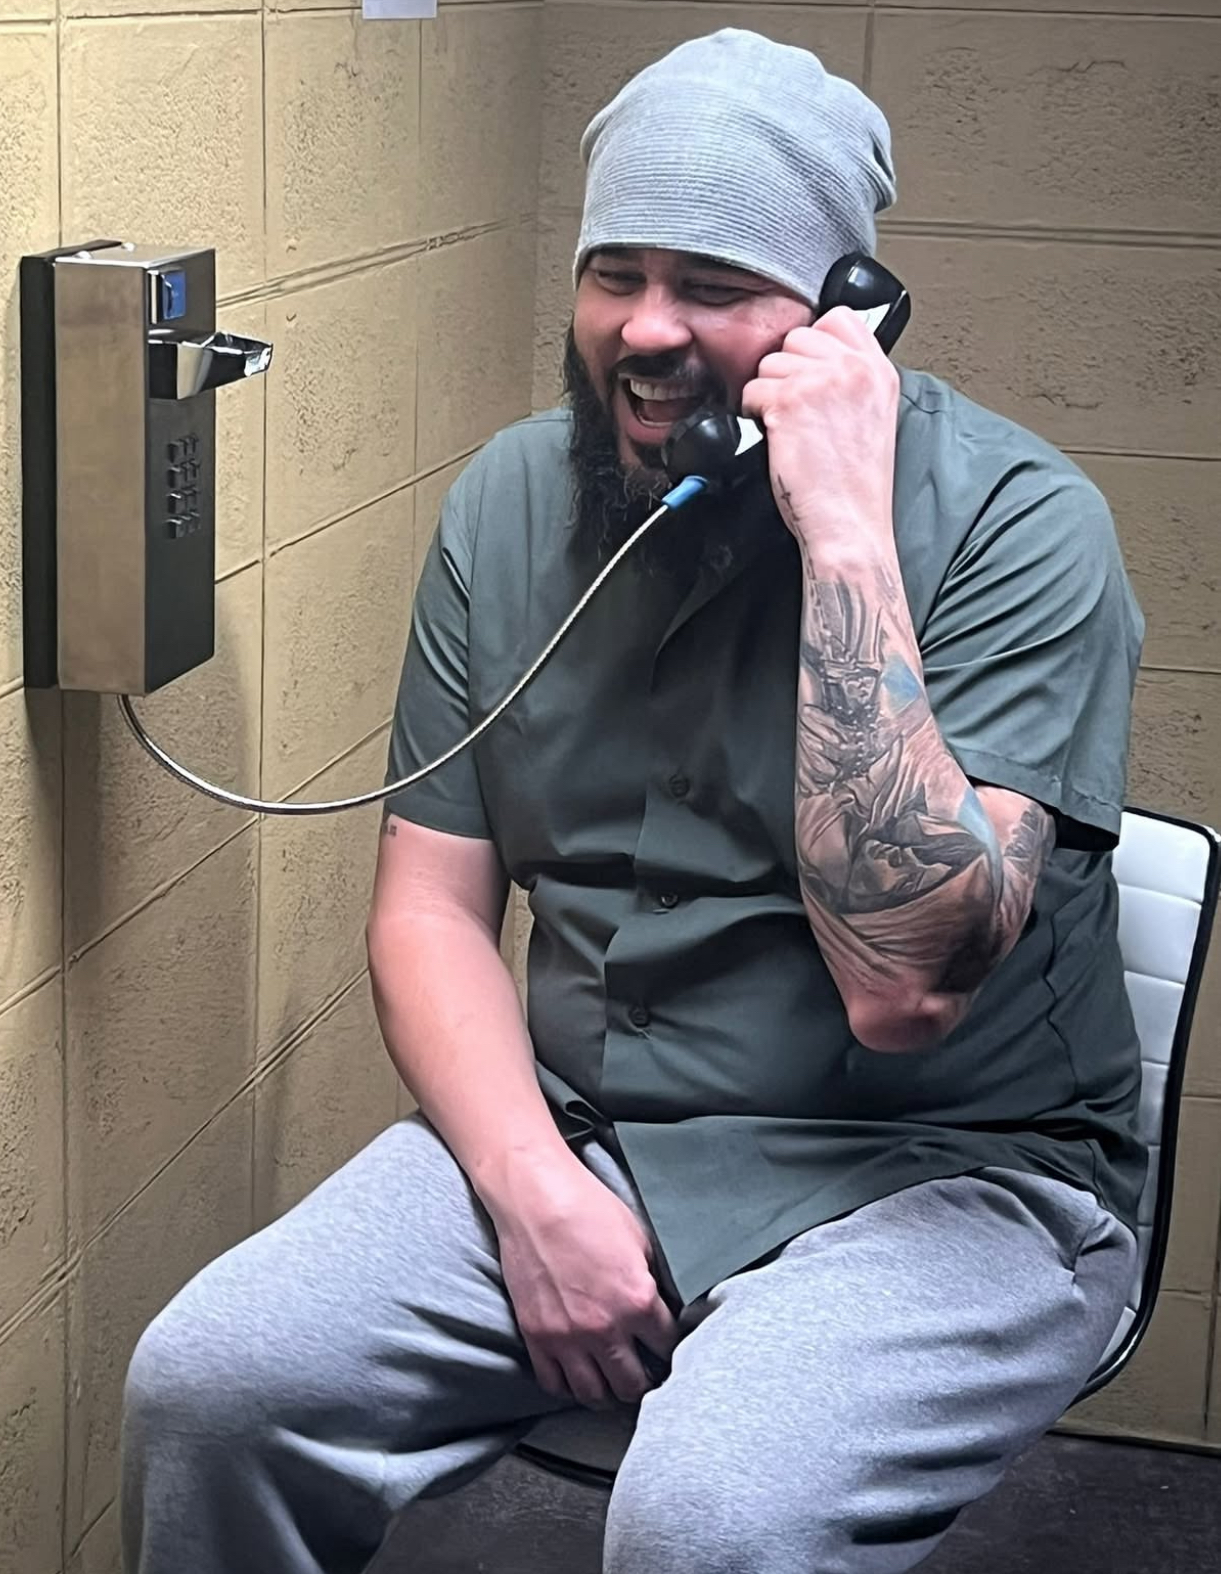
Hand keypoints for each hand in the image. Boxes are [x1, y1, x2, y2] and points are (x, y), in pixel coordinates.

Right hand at [489, 1158, 679, 1408]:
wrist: (536, 1199)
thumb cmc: (588, 1209)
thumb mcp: (639, 1240)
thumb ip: (651, 1280)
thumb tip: (661, 1304)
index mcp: (638, 1302)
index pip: (666, 1348)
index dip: (670, 1349)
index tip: (667, 1350)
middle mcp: (605, 1329)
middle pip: (632, 1384)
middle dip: (643, 1383)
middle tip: (644, 1376)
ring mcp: (567, 1338)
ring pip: (594, 1394)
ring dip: (608, 1394)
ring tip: (614, 1385)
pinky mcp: (536, 1337)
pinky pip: (555, 1384)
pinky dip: (569, 1387)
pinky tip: (579, 1377)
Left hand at [740, 306, 899, 543]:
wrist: (849, 523)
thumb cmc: (856, 486)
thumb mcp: (873, 418)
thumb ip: (852, 381)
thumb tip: (817, 364)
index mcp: (879, 371)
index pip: (837, 318)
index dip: (814, 343)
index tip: (809, 371)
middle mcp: (854, 369)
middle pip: (797, 336)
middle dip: (788, 370)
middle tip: (796, 409)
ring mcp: (821, 381)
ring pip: (770, 363)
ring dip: (769, 394)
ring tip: (788, 428)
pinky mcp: (789, 401)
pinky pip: (752, 390)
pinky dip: (753, 414)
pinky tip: (775, 437)